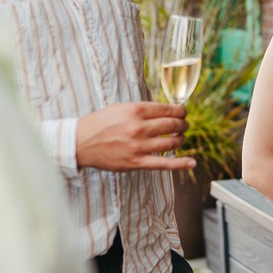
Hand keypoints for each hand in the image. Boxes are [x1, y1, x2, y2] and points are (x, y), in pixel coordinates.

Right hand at [76, 101, 196, 171]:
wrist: (81, 142)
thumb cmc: (101, 123)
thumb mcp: (122, 107)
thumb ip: (143, 109)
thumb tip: (166, 110)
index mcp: (136, 110)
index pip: (169, 109)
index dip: (181, 111)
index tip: (183, 112)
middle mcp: (139, 128)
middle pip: (173, 125)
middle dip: (182, 124)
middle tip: (183, 124)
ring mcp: (139, 146)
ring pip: (171, 142)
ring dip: (180, 139)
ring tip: (180, 137)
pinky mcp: (136, 162)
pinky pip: (164, 164)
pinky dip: (181, 164)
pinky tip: (192, 162)